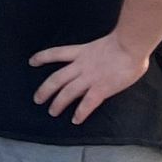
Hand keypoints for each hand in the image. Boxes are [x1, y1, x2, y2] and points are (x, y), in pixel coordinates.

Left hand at [29, 32, 148, 124]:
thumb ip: (100, 52)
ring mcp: (90, 78)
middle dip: (45, 90)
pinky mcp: (101, 88)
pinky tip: (75, 120)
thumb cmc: (125, 42)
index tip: (31, 61)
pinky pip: (87, 103)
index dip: (42, 57)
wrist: (130, 45)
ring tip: (52, 112)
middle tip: (37, 99)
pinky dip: (80, 112)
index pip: (56, 53)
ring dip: (58, 103)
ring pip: (67, 92)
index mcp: (81, 52)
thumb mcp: (105, 43)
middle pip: (56, 78)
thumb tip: (108, 59)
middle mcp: (81, 66)